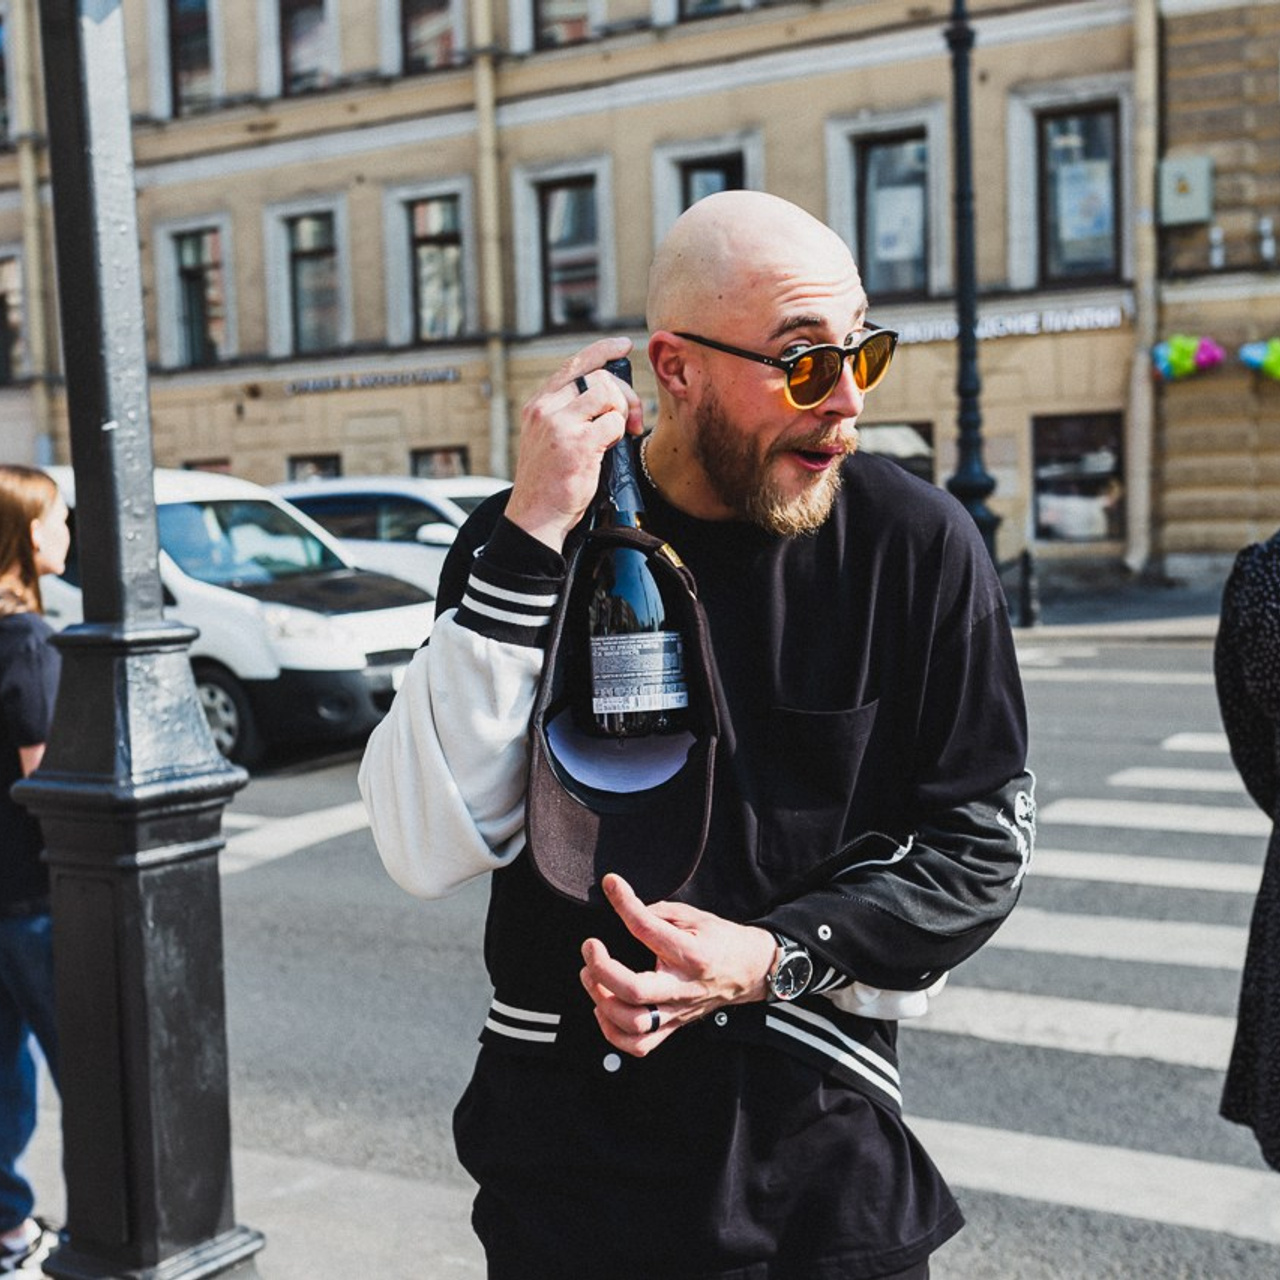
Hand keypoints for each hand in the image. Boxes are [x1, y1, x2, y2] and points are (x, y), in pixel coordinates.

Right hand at [504, 337, 644, 551]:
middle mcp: (545, 409)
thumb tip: (609, 394)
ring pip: (607, 395)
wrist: (535, 516)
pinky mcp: (578, 444)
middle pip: (597, 377)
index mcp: (538, 405)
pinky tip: (609, 449)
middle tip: (633, 418)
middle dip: (624, 393)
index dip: (600, 350)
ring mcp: (560, 425)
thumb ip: (569, 414)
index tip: (621, 346)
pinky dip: (619, 434)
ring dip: (622, 413)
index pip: (572, 364)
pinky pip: (613, 423)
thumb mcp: (547, 439)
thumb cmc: (548, 482)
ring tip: (620, 434)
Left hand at [580, 873, 776, 1056]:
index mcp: (692, 954)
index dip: (625, 904)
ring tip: (591, 977)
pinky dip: (613, 1032)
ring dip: (602, 1001)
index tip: (611, 885)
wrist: (749, 970)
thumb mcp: (695, 916)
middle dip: (603, 969)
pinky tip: (604, 1008)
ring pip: (634, 1024)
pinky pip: (639, 1045)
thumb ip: (658, 912)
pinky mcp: (673, 1026)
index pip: (649, 929)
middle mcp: (683, 987)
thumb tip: (624, 905)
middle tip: (590, 947)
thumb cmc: (720, 941)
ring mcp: (677, 1012)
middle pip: (635, 990)